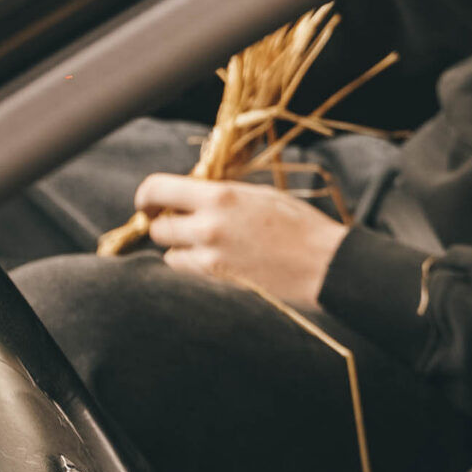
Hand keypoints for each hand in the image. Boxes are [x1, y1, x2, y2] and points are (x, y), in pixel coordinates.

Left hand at [138, 173, 346, 309]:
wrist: (325, 265)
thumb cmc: (301, 224)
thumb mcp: (259, 194)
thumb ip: (222, 194)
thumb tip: (192, 194)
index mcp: (221, 196)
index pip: (157, 189)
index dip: (146, 196)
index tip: (149, 201)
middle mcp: (209, 227)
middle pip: (158, 228)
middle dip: (166, 223)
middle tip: (180, 222)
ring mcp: (212, 259)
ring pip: (170, 254)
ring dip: (180, 248)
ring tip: (205, 243)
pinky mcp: (219, 282)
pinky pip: (188, 273)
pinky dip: (193, 266)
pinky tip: (216, 259)